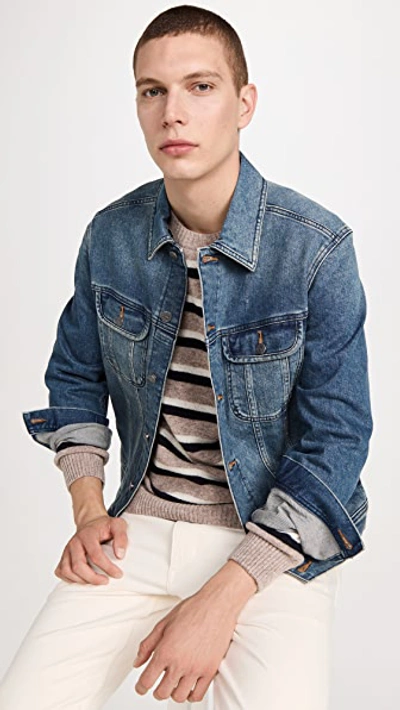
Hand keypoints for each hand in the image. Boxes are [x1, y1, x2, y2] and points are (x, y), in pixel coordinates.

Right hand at [54, 514, 127, 584]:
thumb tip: (120, 555)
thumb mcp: (118, 525)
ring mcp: (67, 550)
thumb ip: (121, 538)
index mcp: (88, 534)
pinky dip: (70, 579)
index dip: (107, 567)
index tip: (118, 574)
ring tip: (96, 581)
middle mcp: (74, 542)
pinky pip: (61, 572)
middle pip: (78, 566)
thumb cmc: (105, 526)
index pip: (95, 555)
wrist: (91, 522)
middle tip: (106, 581)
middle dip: (93, 578)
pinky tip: (84, 579)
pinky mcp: (63, 556)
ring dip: (82, 580)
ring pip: (68, 571)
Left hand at [132, 589, 239, 703]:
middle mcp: (180, 663)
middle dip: (156, 690)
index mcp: (166, 651)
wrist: (217, 605)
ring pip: (179, 697)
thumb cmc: (192, 610)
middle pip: (162, 693)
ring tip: (173, 684)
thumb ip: (147, 645)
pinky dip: (190, 695)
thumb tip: (138, 662)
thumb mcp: (163, 624)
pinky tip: (188, 687)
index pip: (147, 681)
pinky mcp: (210, 670)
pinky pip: (198, 694)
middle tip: (157, 684)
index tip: (141, 688)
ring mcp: (196, 669)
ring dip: (173, 693)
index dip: (140, 687)